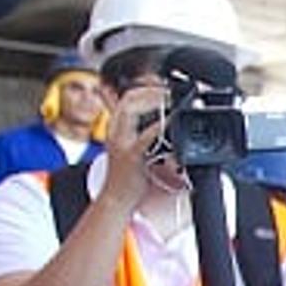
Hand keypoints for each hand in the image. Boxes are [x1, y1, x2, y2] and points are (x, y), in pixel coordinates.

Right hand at [101, 85, 165, 210]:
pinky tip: (168, 122)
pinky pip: (144, 137)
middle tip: (170, 91)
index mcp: (117, 127)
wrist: (117, 198)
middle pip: (128, 99)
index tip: (164, 87)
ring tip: (169, 99)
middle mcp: (116, 131)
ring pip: (130, 111)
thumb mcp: (133, 146)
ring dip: (152, 102)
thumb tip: (160, 120)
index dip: (146, 88)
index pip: (128, 97)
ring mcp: (121, 142)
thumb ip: (142, 132)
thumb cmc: (128, 174)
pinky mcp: (130, 157)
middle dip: (150, 91)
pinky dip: (157, 127)